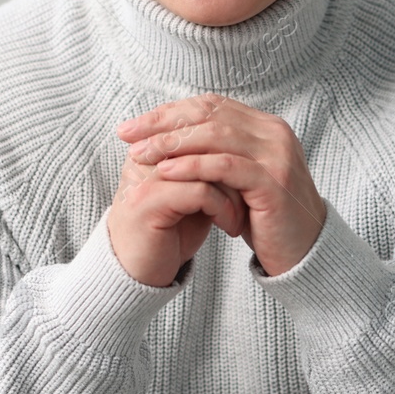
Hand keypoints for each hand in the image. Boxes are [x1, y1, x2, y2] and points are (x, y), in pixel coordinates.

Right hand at [107, 134, 248, 287]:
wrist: (138, 274)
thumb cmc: (170, 233)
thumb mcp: (191, 193)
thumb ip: (208, 166)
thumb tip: (245, 145)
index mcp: (151, 147)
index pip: (195, 120)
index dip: (229, 143)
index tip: (252, 170)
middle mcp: (143, 155)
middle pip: (200, 136)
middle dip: (235, 163)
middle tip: (256, 186)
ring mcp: (143, 177)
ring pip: (204, 164)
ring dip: (233, 190)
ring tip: (246, 210)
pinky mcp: (147, 202)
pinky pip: (199, 192)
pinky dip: (223, 208)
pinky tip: (231, 227)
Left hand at [118, 93, 325, 276]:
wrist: (301, 252)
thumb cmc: (262, 217)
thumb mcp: (235, 179)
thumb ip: (214, 154)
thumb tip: (165, 136)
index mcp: (265, 126)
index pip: (211, 106)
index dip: (170, 111)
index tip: (135, 125)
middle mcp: (274, 133)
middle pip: (210, 115)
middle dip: (163, 123)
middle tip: (128, 134)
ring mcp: (277, 155)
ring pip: (216, 136)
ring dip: (172, 143)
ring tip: (140, 154)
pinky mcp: (273, 182)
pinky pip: (226, 166)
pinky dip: (192, 166)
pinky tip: (166, 171)